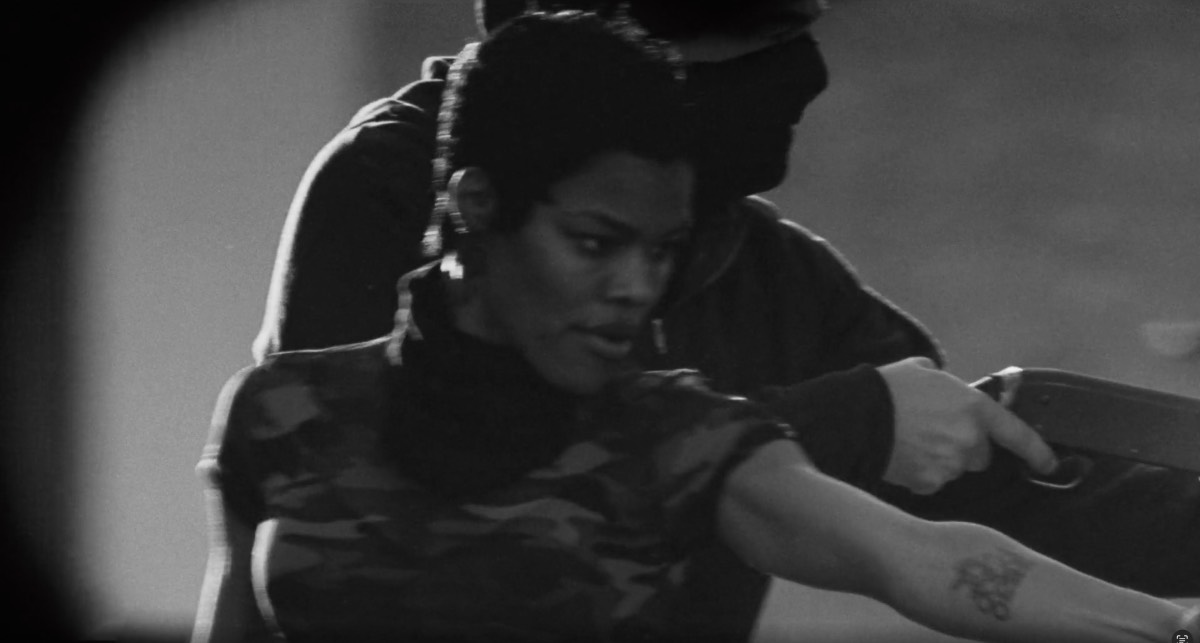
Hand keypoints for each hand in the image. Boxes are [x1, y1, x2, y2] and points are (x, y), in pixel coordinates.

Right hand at [877, 357, 1057, 493]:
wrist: (858, 416)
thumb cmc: (891, 387)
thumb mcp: (924, 370)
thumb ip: (946, 385)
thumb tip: (946, 392)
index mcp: (974, 409)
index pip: (1017, 434)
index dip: (1037, 451)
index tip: (1049, 465)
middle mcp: (969, 441)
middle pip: (980, 455)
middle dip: (965, 446)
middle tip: (936, 432)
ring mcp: (950, 465)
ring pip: (955, 467)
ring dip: (942, 458)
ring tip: (912, 442)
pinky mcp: (929, 483)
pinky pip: (933, 480)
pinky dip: (922, 472)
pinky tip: (903, 456)